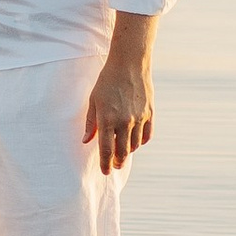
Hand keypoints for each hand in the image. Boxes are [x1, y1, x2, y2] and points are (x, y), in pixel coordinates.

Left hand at [83, 26, 155, 174]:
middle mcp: (124, 121)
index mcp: (107, 119)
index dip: (105, 164)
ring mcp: (139, 118)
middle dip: (118, 162)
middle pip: (123, 152)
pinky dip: (141, 141)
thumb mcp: (93, 100)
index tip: (105, 172)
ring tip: (123, 150)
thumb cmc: (107, 81)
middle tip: (115, 166)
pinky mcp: (150, 113)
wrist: (129, 63)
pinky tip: (136, 141)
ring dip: (129, 151)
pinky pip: (147, 135)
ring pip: (135, 145)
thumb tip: (86, 141)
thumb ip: (90, 123)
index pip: (106, 150)